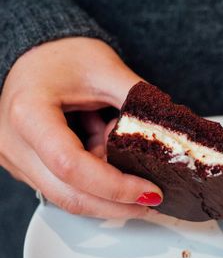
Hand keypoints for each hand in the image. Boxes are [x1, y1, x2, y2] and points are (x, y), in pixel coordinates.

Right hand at [0, 37, 162, 218]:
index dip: (115, 186)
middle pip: (69, 195)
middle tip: (153, 200)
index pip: (71, 165)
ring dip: (106, 190)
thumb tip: (172, 136)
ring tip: (127, 160)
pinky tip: (107, 157)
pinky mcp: (26, 167)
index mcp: (28, 113)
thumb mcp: (106, 69)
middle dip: (116, 204)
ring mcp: (16, 160)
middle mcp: (14, 143)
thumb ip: (138, 103)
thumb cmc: (64, 55)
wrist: (35, 53)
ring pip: (67, 197)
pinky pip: (63, 187)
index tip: (150, 190)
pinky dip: (93, 180)